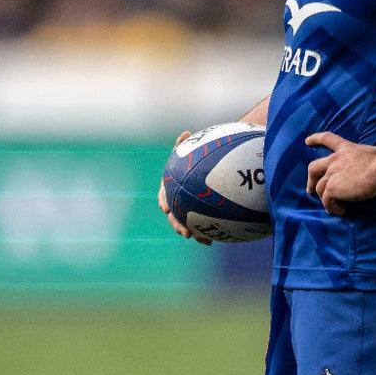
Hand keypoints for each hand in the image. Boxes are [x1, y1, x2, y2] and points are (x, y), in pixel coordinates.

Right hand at [159, 131, 212, 245]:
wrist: (207, 169)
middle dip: (177, 224)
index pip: (164, 195)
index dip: (164, 202)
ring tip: (199, 238)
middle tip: (184, 231)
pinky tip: (211, 241)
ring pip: (185, 224)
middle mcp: (176, 200)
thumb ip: (184, 145)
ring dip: (190, 232)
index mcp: (170, 187)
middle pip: (174, 214)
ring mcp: (187, 210)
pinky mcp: (198, 217)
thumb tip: (185, 133)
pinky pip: (199, 227)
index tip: (165, 207)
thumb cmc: (196, 159)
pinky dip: (203, 235)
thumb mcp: (189, 151)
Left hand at [304, 132, 375, 216]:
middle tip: (310, 189)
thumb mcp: (370, 154)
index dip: (316, 139)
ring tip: (332, 207)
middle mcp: (334, 160)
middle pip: (314, 167)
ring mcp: (331, 173)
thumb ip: (362, 160)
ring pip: (320, 187)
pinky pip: (327, 201)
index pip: (328, 139)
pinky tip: (341, 211)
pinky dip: (332, 207)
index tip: (307, 141)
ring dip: (324, 198)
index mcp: (345, 149)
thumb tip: (369, 169)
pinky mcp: (332, 188)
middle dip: (310, 179)